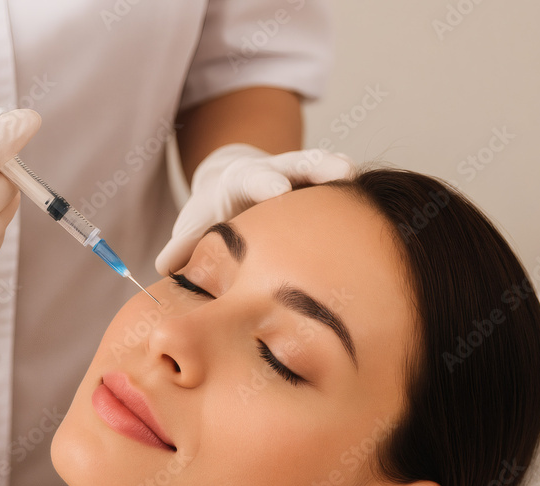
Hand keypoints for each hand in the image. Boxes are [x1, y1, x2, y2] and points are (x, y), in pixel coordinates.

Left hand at [155, 143, 353, 274]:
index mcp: (242, 181)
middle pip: (297, 163)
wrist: (232, 189)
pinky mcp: (320, 188)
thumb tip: (164, 268)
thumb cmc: (212, 217)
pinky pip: (337, 186)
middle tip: (339, 173)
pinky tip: (374, 208)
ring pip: (323, 167)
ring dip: (339, 171)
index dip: (266, 183)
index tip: (279, 190)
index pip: (254, 178)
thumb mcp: (195, 225)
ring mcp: (301, 176)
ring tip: (360, 176)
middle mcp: (275, 171)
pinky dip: (353, 193)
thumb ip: (182, 245)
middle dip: (316, 166)